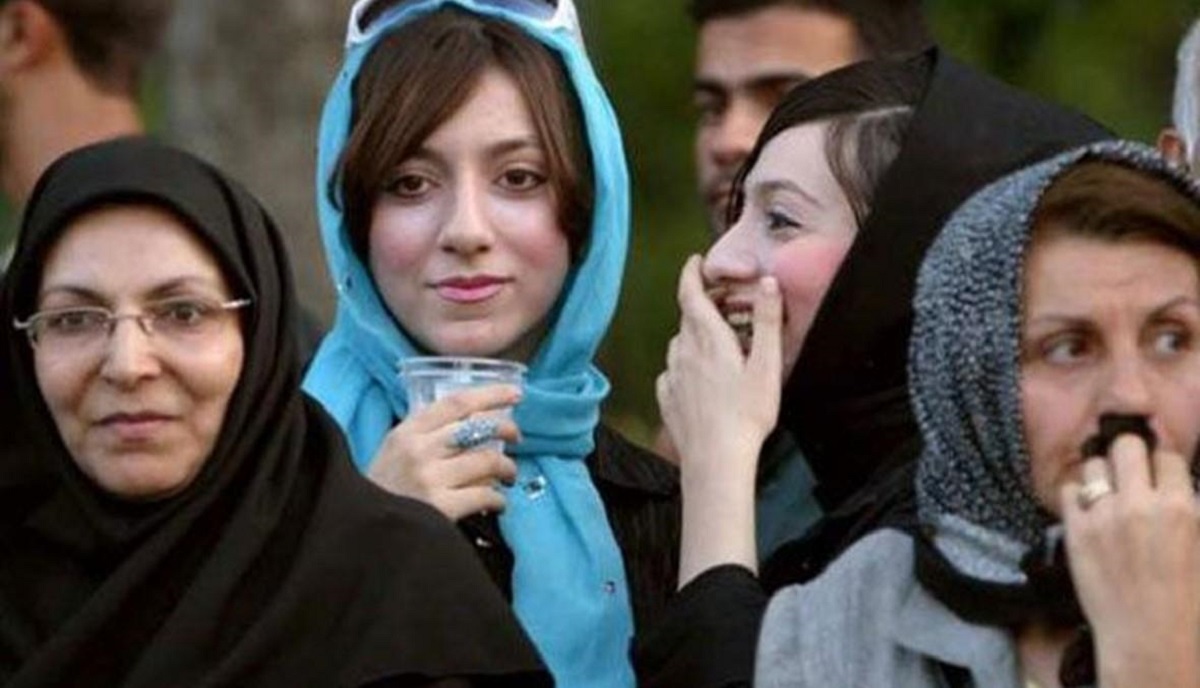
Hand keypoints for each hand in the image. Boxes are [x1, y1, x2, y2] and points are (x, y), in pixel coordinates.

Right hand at [368, 384, 520, 520]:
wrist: (363, 530)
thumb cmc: (385, 488)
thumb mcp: (395, 450)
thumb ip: (427, 433)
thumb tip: (476, 421)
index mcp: (408, 431)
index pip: (457, 402)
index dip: (491, 394)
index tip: (515, 393)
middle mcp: (419, 450)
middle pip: (478, 428)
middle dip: (507, 429)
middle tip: (516, 437)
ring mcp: (429, 478)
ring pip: (488, 461)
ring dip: (507, 467)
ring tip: (508, 475)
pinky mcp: (440, 508)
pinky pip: (485, 495)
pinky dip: (499, 498)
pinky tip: (498, 502)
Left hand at [656, 255, 781, 583]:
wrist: (716, 460)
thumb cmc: (747, 413)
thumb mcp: (767, 365)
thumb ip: (767, 321)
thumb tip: (767, 282)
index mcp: (708, 338)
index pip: (690, 294)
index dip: (690, 273)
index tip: (696, 262)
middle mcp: (683, 351)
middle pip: (687, 318)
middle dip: (700, 305)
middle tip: (722, 305)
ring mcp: (671, 376)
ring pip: (678, 344)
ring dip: (692, 336)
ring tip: (714, 343)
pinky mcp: (666, 399)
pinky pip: (672, 372)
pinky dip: (684, 365)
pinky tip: (698, 378)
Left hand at [1061, 434, 1199, 686]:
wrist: (1150, 638)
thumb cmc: (1187, 600)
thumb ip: (1187, 508)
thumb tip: (1174, 484)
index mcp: (1181, 507)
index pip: (1168, 456)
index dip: (1162, 462)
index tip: (1157, 469)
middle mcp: (1140, 504)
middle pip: (1127, 446)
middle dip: (1129, 454)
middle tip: (1129, 470)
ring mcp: (1103, 515)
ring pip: (1094, 464)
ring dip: (1101, 474)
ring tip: (1106, 490)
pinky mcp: (1075, 530)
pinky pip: (1068, 490)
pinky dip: (1077, 495)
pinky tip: (1086, 509)